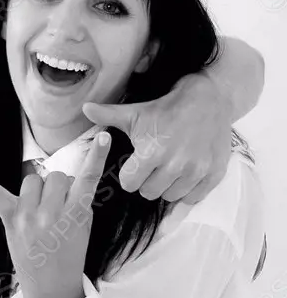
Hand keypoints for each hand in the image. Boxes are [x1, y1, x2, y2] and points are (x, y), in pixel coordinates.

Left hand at [0, 132, 110, 297]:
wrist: (51, 287)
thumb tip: (65, 180)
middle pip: (55, 177)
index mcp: (76, 215)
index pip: (88, 179)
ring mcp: (29, 217)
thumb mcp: (84, 229)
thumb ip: (78, 202)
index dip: (97, 157)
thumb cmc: (70, 256)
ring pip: (32, 180)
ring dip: (37, 190)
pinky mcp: (11, 221)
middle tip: (58, 207)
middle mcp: (51, 213)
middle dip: (58, 187)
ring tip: (39, 209)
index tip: (103, 136)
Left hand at [82, 73, 231, 204]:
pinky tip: (186, 172)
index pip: (129, 184)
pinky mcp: (214, 175)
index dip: (130, 174)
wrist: (208, 99)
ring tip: (171, 166)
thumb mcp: (136, 113)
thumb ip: (108, 115)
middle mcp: (175, 165)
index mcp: (152, 151)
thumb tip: (84, 108)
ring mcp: (196, 171)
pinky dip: (188, 189)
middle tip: (155, 164)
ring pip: (170, 196)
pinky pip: (192, 198)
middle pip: (149, 193)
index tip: (137, 163)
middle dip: (148, 180)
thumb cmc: (166, 108)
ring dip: (168, 185)